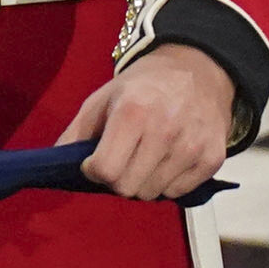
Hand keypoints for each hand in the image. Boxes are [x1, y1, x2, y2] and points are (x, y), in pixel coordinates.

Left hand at [59, 43, 236, 201]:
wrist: (197, 73)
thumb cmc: (142, 87)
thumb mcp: (101, 99)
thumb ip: (76, 132)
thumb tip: (55, 162)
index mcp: (132, 113)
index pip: (106, 170)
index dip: (93, 171)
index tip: (93, 161)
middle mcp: (165, 132)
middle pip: (128, 187)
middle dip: (116, 180)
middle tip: (119, 161)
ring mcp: (192, 148)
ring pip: (152, 194)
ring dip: (141, 182)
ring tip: (143, 158)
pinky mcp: (212, 160)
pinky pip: (177, 193)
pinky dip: (166, 183)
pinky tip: (165, 160)